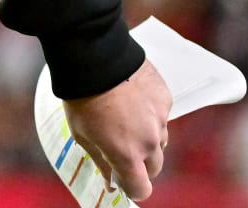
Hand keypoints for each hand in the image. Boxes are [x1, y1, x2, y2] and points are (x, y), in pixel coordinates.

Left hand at [64, 57, 172, 200]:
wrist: (94, 58)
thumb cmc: (82, 97)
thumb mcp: (82, 134)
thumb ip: (101, 161)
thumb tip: (111, 183)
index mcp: (127, 154)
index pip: (141, 189)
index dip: (132, 187)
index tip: (123, 180)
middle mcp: (149, 141)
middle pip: (154, 167)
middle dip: (140, 164)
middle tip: (122, 148)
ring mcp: (160, 119)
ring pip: (159, 140)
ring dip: (147, 137)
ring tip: (124, 117)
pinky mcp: (165, 99)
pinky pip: (161, 116)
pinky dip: (150, 113)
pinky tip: (132, 99)